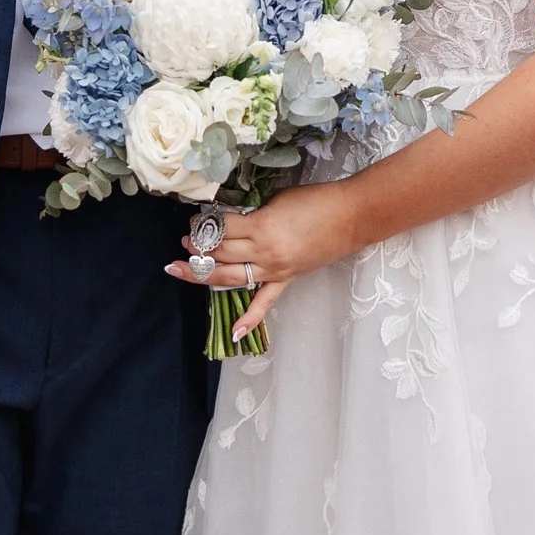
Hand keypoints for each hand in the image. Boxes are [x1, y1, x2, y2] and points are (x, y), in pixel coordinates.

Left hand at [166, 185, 355, 343]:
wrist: (350, 216)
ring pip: (231, 278)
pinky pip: (265, 302)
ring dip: (204, 274)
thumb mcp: (276, 200)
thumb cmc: (315, 201)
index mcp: (260, 227)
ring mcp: (274, 270)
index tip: (194, 221)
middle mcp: (263, 253)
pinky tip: (235, 334)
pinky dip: (250, 319)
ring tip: (184, 269)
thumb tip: (232, 221)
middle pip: (220, 254)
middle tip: (185, 243)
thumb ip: (253, 213)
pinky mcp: (286, 279)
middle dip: (197, 249)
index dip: (202, 225)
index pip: (220, 230)